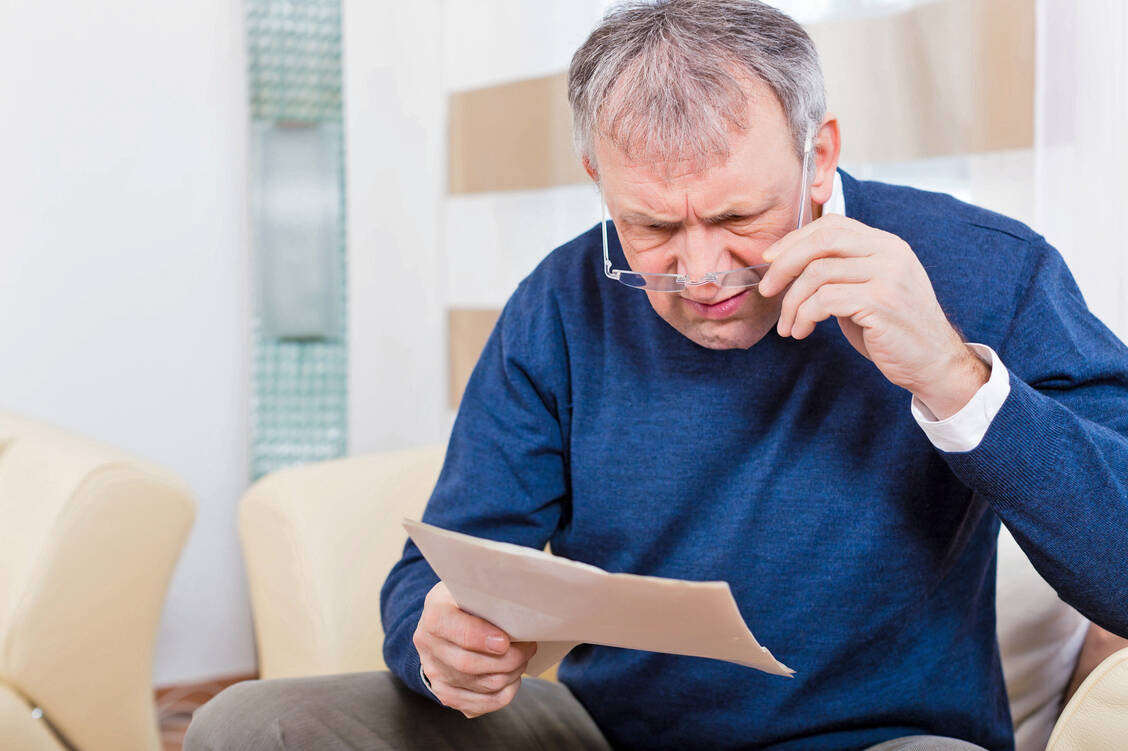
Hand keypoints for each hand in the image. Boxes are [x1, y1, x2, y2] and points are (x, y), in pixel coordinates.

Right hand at [412, 581, 537, 717]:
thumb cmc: (468, 601)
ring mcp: (434, 673)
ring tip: (522, 659)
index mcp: (435, 614)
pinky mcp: (445, 694)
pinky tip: (511, 678)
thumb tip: (520, 607)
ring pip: (480, 685)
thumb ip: (490, 597)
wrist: (445, 624)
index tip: (506, 641)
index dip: (481, 638)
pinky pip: (480, 705)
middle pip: (469, 664)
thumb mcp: (473, 588)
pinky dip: (503, 694)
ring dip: (510, 675)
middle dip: (508, 659)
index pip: (454, 630)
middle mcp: (427, 645)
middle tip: (528, 647)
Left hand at [757, 214, 987, 418]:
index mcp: (885, 244)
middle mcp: (889, 252)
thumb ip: (841, 271)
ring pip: (817, 274)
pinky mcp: (880, 301)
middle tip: (767, 290)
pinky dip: (804, 316)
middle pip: (821, 242)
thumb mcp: (868, 289)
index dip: (794, 240)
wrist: (932, 363)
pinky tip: (802, 331)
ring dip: (792, 302)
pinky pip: (824, 300)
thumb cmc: (892, 330)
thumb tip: (788, 263)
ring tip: (788, 326)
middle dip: (784, 265)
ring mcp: (887, 275)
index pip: (832, 225)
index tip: (770, 261)